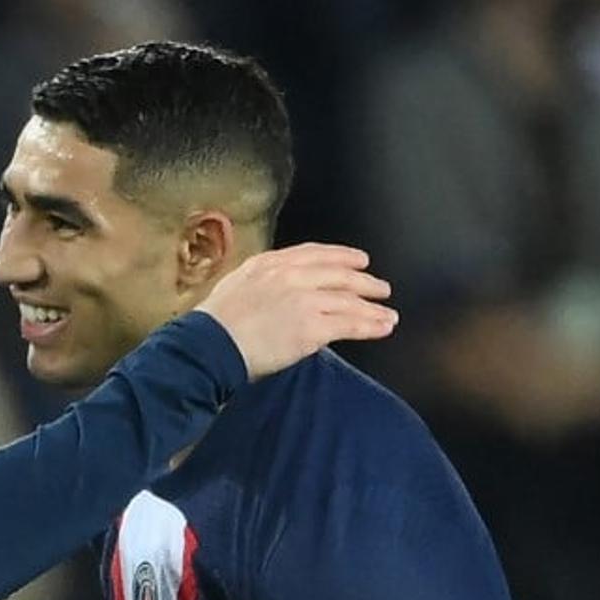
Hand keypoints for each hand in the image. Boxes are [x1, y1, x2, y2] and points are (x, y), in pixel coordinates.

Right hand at [196, 243, 395, 378]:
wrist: (211, 345)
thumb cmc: (214, 326)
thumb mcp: (235, 287)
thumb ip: (260, 283)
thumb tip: (276, 291)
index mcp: (269, 264)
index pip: (314, 253)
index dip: (341, 256)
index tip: (359, 260)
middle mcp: (290, 275)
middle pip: (338, 274)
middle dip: (364, 281)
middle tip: (381, 288)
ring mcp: (304, 300)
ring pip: (348, 300)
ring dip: (373, 308)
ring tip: (389, 315)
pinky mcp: (312, 327)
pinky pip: (349, 324)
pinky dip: (370, 326)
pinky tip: (382, 328)